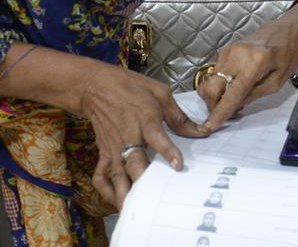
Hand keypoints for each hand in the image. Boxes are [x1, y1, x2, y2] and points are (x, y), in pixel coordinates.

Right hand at [79, 63, 204, 208]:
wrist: (96, 87)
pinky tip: (118, 201)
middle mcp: (128, 137)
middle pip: (135, 164)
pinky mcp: (103, 154)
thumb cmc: (130, 88)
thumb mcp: (160, 93)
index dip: (168, 152)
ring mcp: (114, 148)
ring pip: (118, 177)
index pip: (157, 138)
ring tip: (137, 211)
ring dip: (126, 194)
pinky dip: (107, 192)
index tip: (178, 167)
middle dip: (144, 182)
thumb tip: (201, 132)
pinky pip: (101, 178)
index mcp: (145, 119)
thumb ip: (180, 117)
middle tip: (157, 200)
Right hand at [196, 19, 297, 130]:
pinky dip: (220, 85)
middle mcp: (236, 55)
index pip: (232, 93)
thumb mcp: (278, 81)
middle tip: (225, 114)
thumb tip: (234, 107)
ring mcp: (227, 51)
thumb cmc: (285, 55)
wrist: (283, 31)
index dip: (220, 112)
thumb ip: (255, 94)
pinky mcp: (224, 51)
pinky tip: (234, 87)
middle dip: (212, 105)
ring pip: (210, 82)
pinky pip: (215, 74)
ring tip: (235, 99)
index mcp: (255, 62)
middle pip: (211, 87)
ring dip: (217, 96)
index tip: (210, 126)